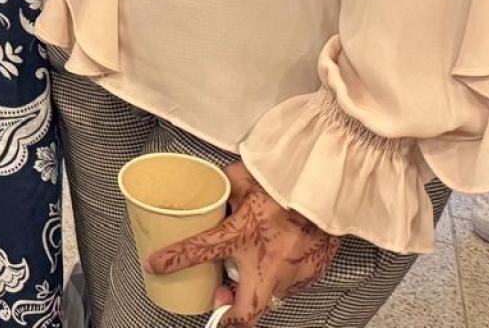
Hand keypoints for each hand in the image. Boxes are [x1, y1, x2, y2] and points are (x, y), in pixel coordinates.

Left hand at [148, 162, 337, 324]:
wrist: (334, 181)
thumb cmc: (289, 176)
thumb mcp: (246, 175)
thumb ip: (225, 187)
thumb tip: (208, 188)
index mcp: (245, 232)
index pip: (201, 249)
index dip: (174, 260)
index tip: (155, 265)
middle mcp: (269, 260)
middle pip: (246, 312)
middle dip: (229, 317)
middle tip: (218, 303)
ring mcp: (294, 272)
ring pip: (270, 296)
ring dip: (257, 287)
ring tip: (252, 268)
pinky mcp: (315, 272)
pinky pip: (292, 283)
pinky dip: (281, 275)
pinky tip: (280, 256)